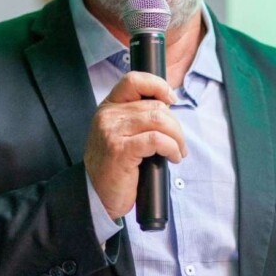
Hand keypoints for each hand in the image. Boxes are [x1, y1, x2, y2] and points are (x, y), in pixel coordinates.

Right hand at [84, 71, 186, 219]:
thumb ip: (138, 117)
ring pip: (159, 120)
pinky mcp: (120, 151)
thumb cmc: (114, 166)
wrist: (96, 195)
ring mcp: (112, 132)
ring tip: (177, 151)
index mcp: (109, 107)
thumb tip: (168, 107)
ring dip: (177, 137)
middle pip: (155, 105)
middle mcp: (108, 116)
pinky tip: (172, 157)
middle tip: (179, 143)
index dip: (157, 85)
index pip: (133, 80)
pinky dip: (171, 148)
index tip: (171, 100)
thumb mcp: (121, 133)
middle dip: (175, 124)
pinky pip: (157, 140)